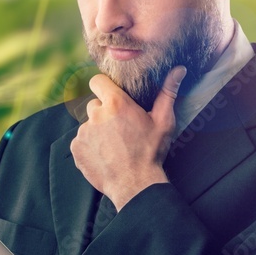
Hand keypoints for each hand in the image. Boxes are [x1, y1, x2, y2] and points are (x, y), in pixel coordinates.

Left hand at [70, 66, 185, 209]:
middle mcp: (96, 114)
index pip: (97, 81)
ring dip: (97, 131)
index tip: (111, 95)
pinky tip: (104, 155)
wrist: (135, 185)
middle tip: (120, 128)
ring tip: (114, 145)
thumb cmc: (150, 152)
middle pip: (94, 105)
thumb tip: (179, 69)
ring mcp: (84, 132)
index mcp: (116, 103)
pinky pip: (81, 141)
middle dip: (104, 113)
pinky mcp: (76, 148)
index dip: (103, 87)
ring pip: (88, 124)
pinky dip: (89, 146)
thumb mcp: (163, 122)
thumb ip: (168, 92)